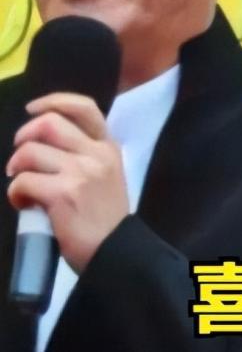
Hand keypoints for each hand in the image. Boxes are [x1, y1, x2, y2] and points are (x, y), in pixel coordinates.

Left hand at [6, 93, 127, 272]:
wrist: (115, 251)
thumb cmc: (104, 216)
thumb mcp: (105, 176)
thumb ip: (82, 154)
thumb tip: (41, 143)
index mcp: (108, 147)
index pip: (84, 108)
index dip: (53, 101)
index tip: (33, 110)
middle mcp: (97, 154)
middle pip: (48, 123)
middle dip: (23, 138)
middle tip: (21, 160)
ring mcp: (81, 172)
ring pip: (29, 152)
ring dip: (17, 170)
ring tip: (23, 187)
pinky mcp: (62, 194)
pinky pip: (23, 182)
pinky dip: (15, 194)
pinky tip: (25, 205)